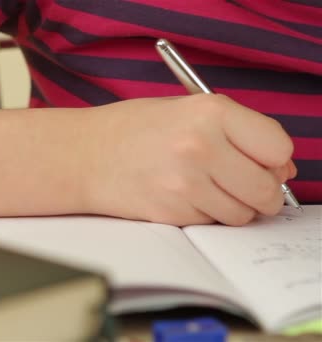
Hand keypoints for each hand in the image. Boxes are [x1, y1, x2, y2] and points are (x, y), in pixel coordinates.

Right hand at [80, 94, 295, 225]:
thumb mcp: (186, 111)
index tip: (263, 162)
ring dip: (232, 207)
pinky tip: (179, 195)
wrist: (81, 155)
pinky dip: (204, 215)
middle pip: (265, 188)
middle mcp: (201, 147)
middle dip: (260, 192)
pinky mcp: (171, 213)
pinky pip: (211, 223)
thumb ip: (237, 133)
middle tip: (241, 184)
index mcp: (209, 112)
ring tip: (202, 187)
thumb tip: (281, 169)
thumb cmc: (131, 130)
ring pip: (242, 214)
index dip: (274, 159)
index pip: (278, 147)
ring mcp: (185, 185)